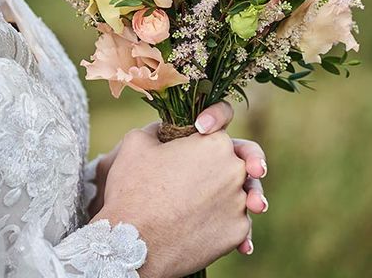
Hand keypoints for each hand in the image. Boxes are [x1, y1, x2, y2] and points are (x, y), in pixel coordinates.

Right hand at [90, 104, 268, 255]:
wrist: (132, 243)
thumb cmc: (132, 188)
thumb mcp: (137, 142)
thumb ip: (158, 128)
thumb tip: (163, 130)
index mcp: (215, 143)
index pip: (218, 128)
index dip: (204, 130)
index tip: (192, 140)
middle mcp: (235, 171)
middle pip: (231, 161)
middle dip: (215, 166)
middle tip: (194, 177)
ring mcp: (239, 204)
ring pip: (236, 193)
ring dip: (220, 196)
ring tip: (195, 205)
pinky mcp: (237, 232)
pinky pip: (236, 222)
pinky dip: (221, 223)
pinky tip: (200, 226)